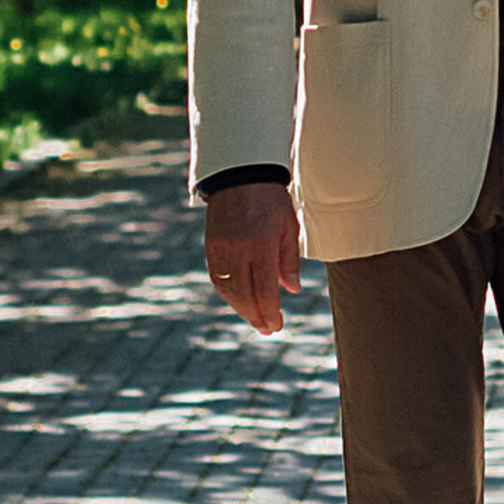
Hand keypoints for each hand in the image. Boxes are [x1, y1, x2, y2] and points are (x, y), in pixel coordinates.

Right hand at [204, 181, 301, 335]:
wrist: (241, 174)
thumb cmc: (271, 199)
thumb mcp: (288, 226)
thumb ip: (289, 260)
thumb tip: (292, 290)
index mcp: (261, 245)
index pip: (264, 290)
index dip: (270, 312)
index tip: (277, 326)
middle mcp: (238, 250)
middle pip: (244, 295)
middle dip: (256, 316)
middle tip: (267, 329)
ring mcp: (221, 249)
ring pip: (228, 290)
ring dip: (241, 309)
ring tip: (255, 318)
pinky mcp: (211, 246)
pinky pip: (217, 278)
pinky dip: (228, 294)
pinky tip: (239, 300)